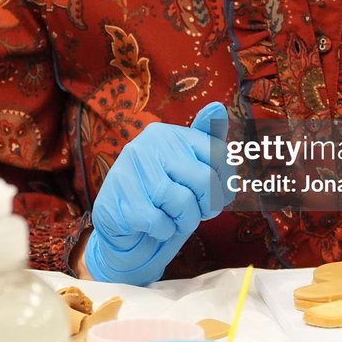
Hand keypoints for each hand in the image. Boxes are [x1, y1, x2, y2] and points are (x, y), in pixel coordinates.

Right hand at [85, 102, 231, 284]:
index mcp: (168, 133)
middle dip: (207, 206)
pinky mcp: (116, 197)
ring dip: (184, 222)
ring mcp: (129, 168)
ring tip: (174, 220)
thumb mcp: (189, 170)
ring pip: (182, 202)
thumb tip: (218, 107)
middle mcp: (147, 144)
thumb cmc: (164, 202)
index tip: (216, 196)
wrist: (124, 234)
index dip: (225, 184)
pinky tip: (153, 227)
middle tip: (195, 213)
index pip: (219, 153)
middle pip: (205, 179)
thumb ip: (208, 142)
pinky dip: (163, 231)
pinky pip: (158, 220)